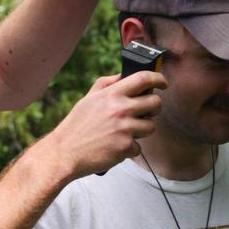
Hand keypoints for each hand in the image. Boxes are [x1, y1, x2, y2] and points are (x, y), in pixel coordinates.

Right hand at [46, 69, 166, 179]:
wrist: (65, 152)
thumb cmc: (76, 126)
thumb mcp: (89, 98)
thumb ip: (107, 84)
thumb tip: (123, 76)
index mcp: (112, 94)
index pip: (144, 78)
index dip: (159, 79)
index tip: (163, 83)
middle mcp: (120, 109)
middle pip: (155, 103)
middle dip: (155, 108)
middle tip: (147, 112)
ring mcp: (125, 128)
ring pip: (151, 127)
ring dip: (142, 130)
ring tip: (124, 132)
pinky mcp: (125, 147)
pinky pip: (138, 147)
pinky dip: (129, 148)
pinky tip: (114, 146)